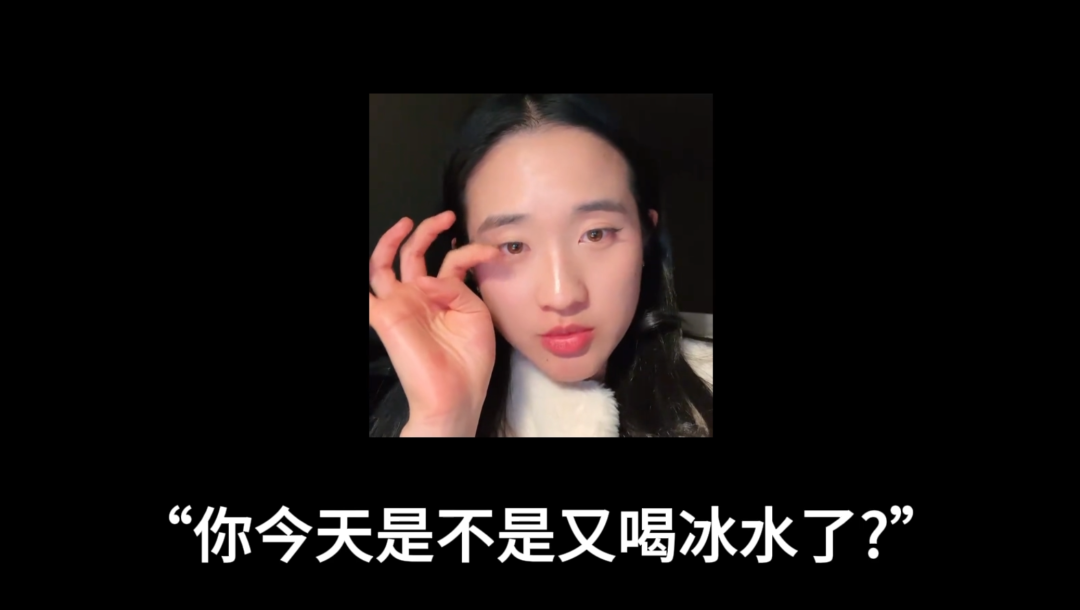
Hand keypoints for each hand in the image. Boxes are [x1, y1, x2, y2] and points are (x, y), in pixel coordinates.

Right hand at [369, 211, 500, 435]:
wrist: (456, 394)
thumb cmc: (470, 360)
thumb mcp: (476, 315)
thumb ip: (457, 289)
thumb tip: (427, 279)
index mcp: (443, 296)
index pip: (451, 261)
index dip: (471, 251)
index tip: (493, 251)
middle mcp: (419, 296)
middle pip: (414, 254)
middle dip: (428, 230)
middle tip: (446, 216)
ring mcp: (400, 305)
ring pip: (383, 265)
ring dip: (392, 241)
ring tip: (409, 223)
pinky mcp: (384, 317)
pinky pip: (364, 295)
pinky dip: (362, 274)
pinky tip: (372, 258)